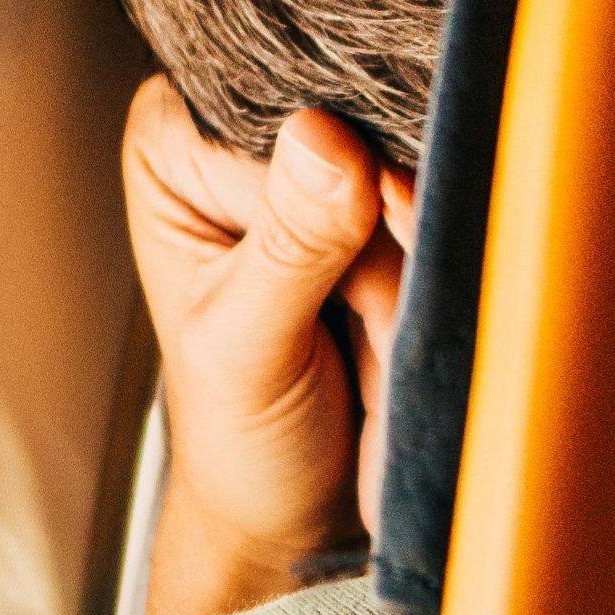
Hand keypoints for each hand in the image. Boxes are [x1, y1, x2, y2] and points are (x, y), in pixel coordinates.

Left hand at [123, 76, 412, 614]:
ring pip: (411, 176)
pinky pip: (440, 212)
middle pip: (355, 131)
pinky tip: (391, 333)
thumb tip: (323, 136)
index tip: (357, 250)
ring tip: (361, 347)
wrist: (293, 508)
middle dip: (375, 237)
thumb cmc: (237, 435)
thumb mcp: (249, 346)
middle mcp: (239, 138)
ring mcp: (317, 170)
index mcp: (174, 148)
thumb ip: (289, 245)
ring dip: (406, 273)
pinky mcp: (381, 210)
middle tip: (353, 323)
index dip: (330, 167)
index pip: (273, 105)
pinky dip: (430, 280)